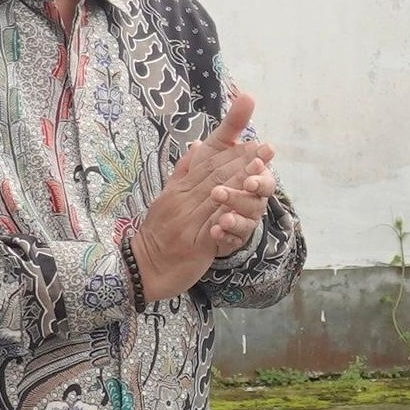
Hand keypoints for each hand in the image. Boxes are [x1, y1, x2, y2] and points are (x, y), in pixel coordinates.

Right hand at [134, 90, 268, 298]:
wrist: (144, 267)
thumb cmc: (158, 233)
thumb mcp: (167, 197)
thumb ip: (184, 171)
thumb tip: (197, 144)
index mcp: (178, 190)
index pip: (208, 166)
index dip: (233, 154)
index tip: (254, 143)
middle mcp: (182, 202)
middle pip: (216, 178)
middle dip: (243, 163)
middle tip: (266, 151)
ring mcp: (187, 222)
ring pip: (217, 199)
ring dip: (242, 185)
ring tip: (262, 172)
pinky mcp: (195, 245)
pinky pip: (215, 228)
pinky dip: (231, 217)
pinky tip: (247, 209)